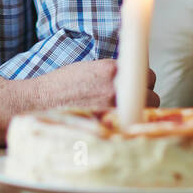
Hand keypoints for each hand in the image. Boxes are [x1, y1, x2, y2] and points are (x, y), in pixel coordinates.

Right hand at [29, 59, 159, 111]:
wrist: (41, 102)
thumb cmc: (62, 85)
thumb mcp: (90, 67)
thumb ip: (113, 71)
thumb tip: (132, 74)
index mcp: (111, 69)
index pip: (146, 72)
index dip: (144, 78)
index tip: (141, 81)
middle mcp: (116, 88)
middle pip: (151, 92)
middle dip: (144, 95)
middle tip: (132, 98)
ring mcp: (114, 109)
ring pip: (146, 111)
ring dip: (141, 111)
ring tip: (127, 112)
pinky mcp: (109, 125)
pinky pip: (134, 124)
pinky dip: (132, 124)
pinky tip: (122, 123)